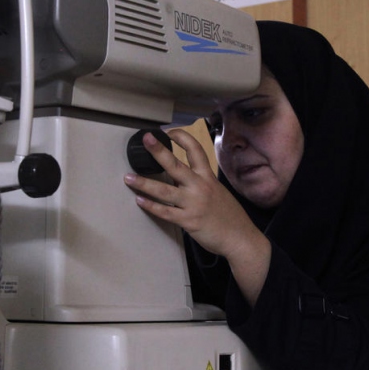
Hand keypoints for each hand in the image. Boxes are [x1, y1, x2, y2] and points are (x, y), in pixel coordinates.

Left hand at [124, 129, 270, 305]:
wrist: (240, 238)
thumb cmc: (230, 216)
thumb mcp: (218, 192)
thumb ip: (201, 183)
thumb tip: (182, 178)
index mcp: (208, 177)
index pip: (196, 150)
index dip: (182, 138)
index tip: (168, 131)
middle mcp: (200, 187)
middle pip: (176, 165)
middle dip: (159, 151)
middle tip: (146, 139)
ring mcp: (193, 204)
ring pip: (164, 191)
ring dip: (144, 183)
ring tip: (128, 177)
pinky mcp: (188, 221)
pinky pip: (165, 212)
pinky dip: (151, 206)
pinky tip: (139, 201)